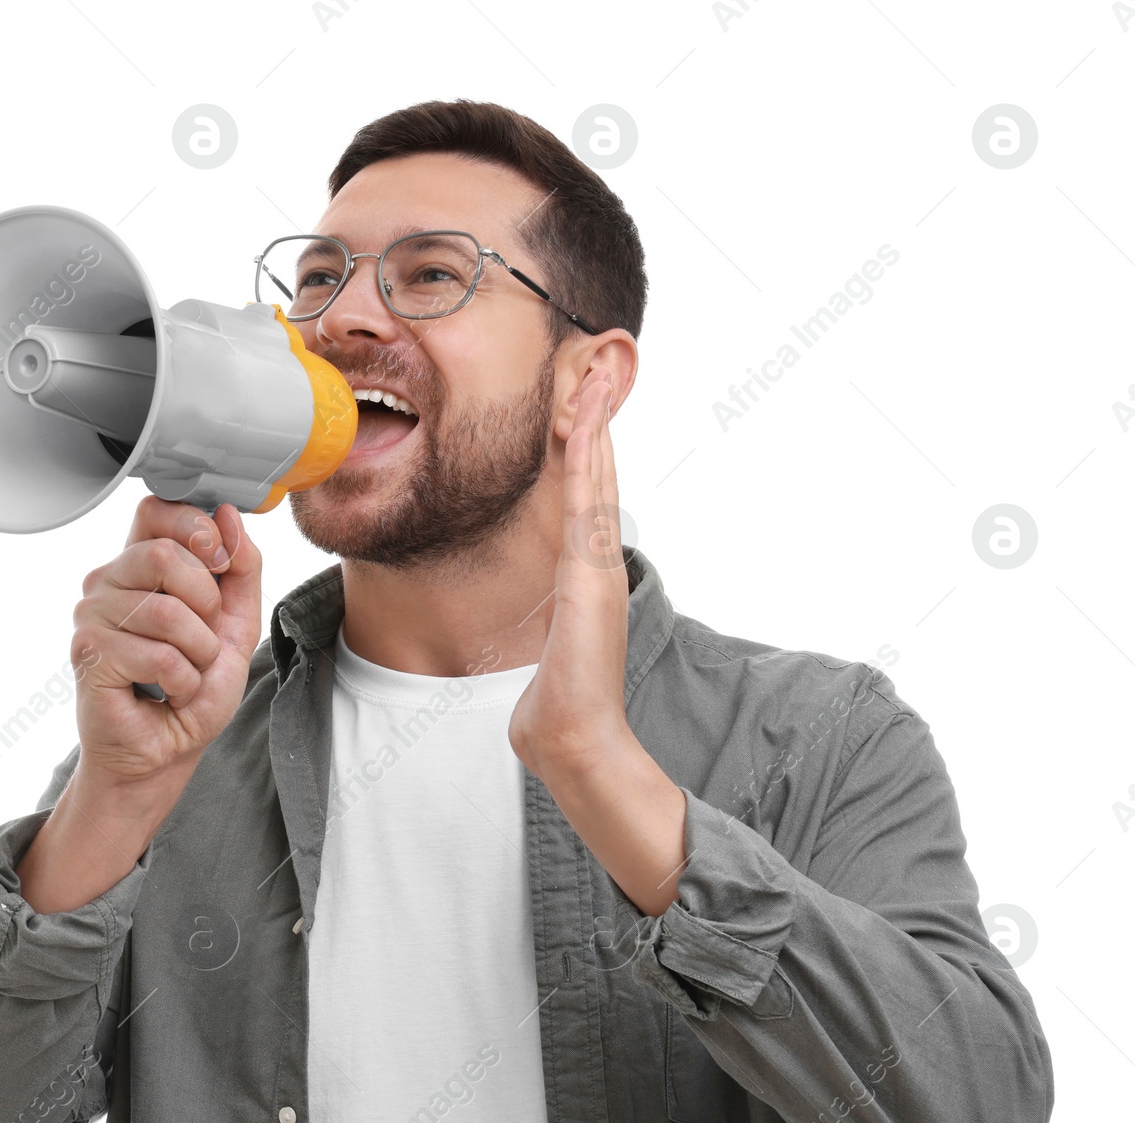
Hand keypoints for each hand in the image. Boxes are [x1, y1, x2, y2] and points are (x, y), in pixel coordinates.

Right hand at [70, 495, 262, 787]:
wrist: (168, 749)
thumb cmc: (193, 689)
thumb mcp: (237, 622)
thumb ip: (241, 566)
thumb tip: (226, 515)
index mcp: (141, 563)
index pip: (158, 510)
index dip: (196, 530)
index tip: (218, 565)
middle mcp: (109, 580)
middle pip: (163, 554)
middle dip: (206, 606)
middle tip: (201, 641)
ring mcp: (92, 614)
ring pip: (168, 612)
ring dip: (198, 654)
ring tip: (185, 673)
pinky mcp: (90, 652)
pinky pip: (159, 655)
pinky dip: (183, 682)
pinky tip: (166, 692)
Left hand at [508, 365, 631, 782]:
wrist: (576, 739)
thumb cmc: (556, 707)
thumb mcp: (542, 652)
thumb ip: (543, 636)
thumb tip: (533, 641)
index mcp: (586, 579)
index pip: (587, 503)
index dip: (585, 455)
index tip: (578, 412)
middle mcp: (599, 566)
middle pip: (600, 480)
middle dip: (599, 424)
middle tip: (601, 371)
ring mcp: (599, 567)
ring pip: (599, 480)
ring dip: (598, 425)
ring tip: (597, 376)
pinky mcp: (591, 575)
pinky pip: (587, 502)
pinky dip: (587, 459)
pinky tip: (582, 422)